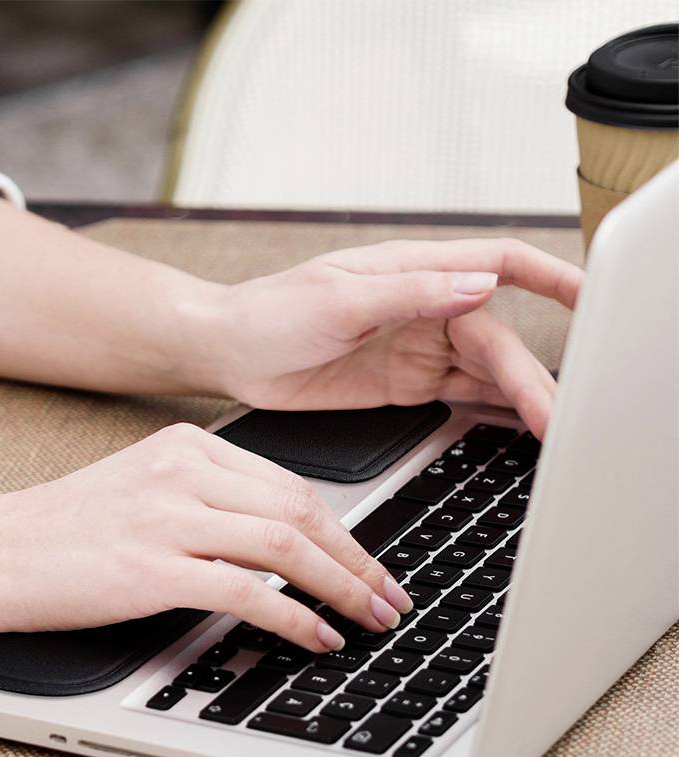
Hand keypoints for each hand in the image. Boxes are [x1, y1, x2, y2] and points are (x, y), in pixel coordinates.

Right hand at [0, 424, 412, 649]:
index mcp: (184, 446)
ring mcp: (166, 516)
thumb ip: (207, 503)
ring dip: (341, 587)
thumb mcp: (141, 491)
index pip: (289, 484)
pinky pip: (246, 589)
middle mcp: (181, 471)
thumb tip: (279, 543)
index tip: (369, 564)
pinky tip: (316, 636)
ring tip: (370, 620)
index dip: (343, 530)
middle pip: (300, 508)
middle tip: (389, 598)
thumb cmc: (60, 531)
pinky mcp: (150, 566)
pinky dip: (292, 615)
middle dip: (357, 560)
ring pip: (285, 544)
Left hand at [208, 238, 582, 438]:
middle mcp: (424, 307)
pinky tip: (517, 424)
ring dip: (518, 396)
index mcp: (413, 271)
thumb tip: (478, 286)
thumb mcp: (338, 298)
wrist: (230, 354)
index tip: (590, 298)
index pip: (499, 263)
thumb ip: (411, 294)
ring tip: (550, 428)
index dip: (551, 277)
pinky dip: (491, 408)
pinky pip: (460, 394)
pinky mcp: (403, 382)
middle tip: (556, 415)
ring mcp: (416, 347)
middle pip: (498, 336)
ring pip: (485, 370)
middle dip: (531, 374)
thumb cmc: (270, 312)